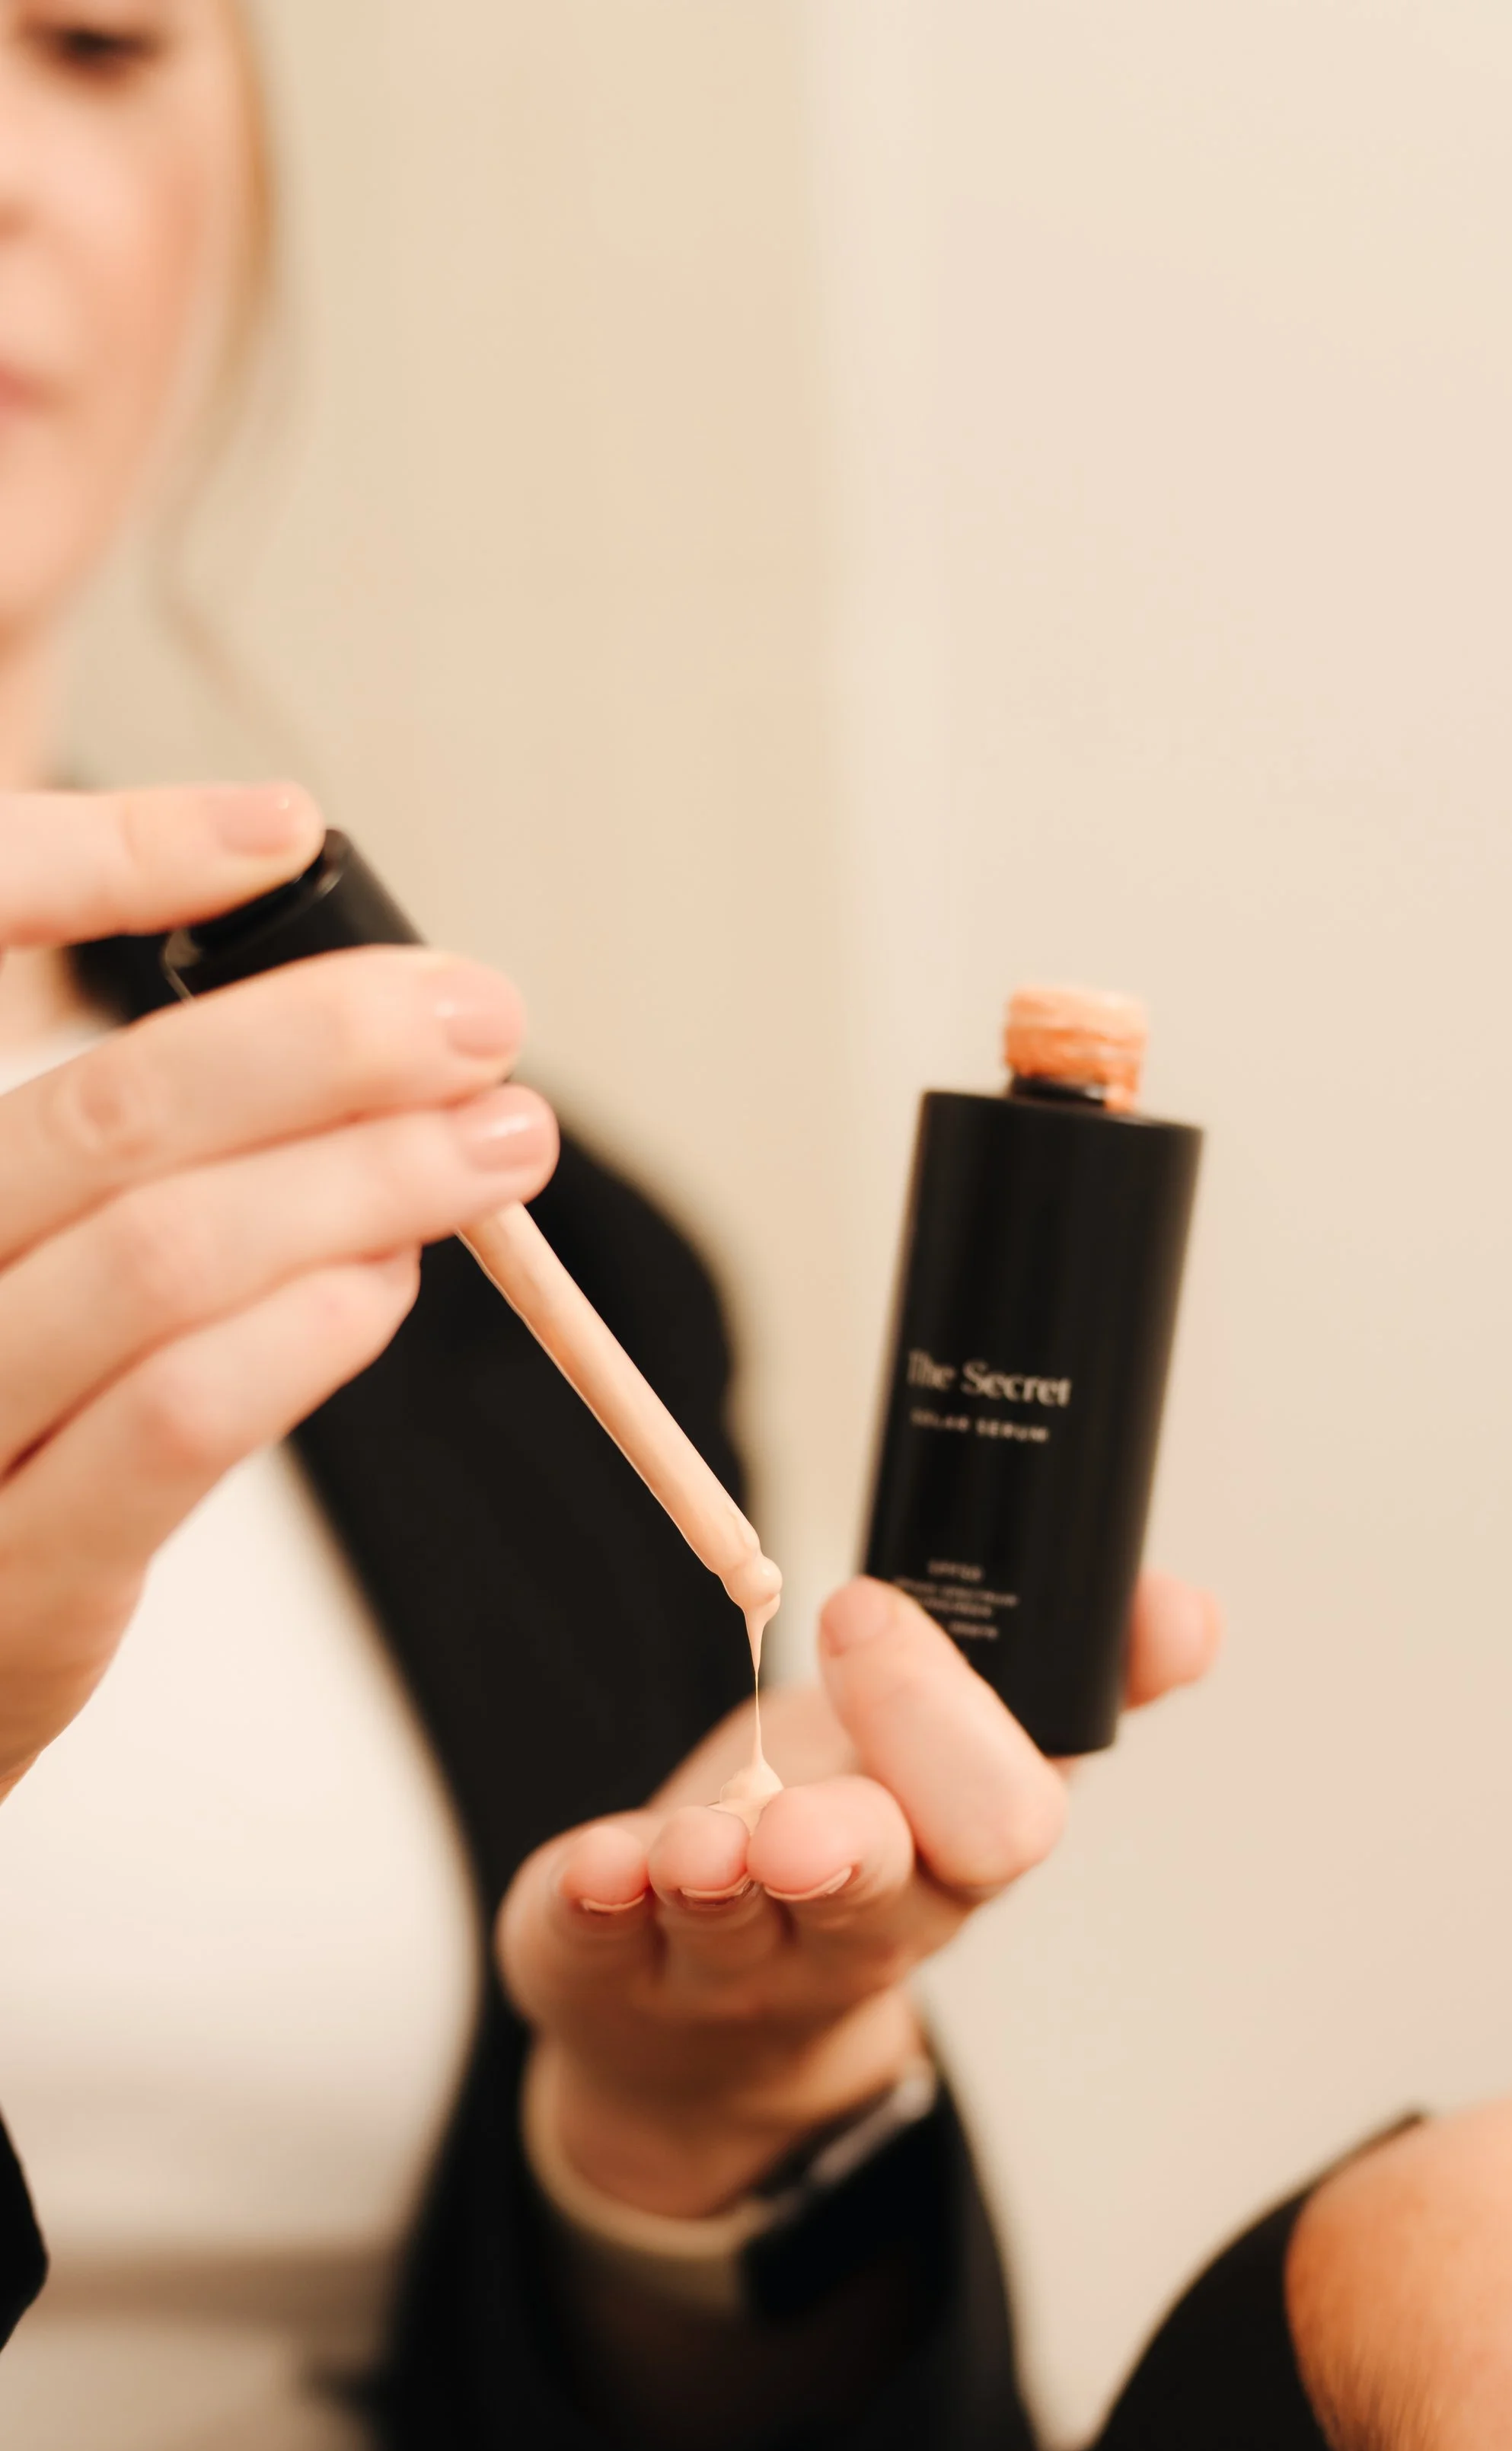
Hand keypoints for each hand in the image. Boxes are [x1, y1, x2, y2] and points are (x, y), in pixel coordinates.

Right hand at [0, 781, 557, 1795]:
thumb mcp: (17, 1282)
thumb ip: (113, 1176)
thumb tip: (344, 1072)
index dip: (112, 862)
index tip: (285, 836)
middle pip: (109, 1117)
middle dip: (320, 1045)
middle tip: (476, 1014)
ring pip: (159, 1257)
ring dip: (360, 1182)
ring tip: (495, 1145)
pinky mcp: (10, 1584)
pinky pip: (171, 1424)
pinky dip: (304, 1334)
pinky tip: (392, 1284)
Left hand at [497, 1571, 1223, 2218]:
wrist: (701, 2027)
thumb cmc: (848, 1839)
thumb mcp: (961, 1761)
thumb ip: (1070, 1681)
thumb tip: (1183, 1609)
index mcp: (951, 1852)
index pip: (999, 1816)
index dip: (944, 1724)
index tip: (864, 1608)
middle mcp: (853, 1918)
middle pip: (880, 1894)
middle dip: (850, 1849)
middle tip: (803, 1824)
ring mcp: (731, 1954)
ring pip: (739, 1924)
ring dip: (718, 1879)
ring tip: (696, 1846)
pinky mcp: (611, 1964)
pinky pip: (604, 1943)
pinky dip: (598, 1902)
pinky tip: (597, 1866)